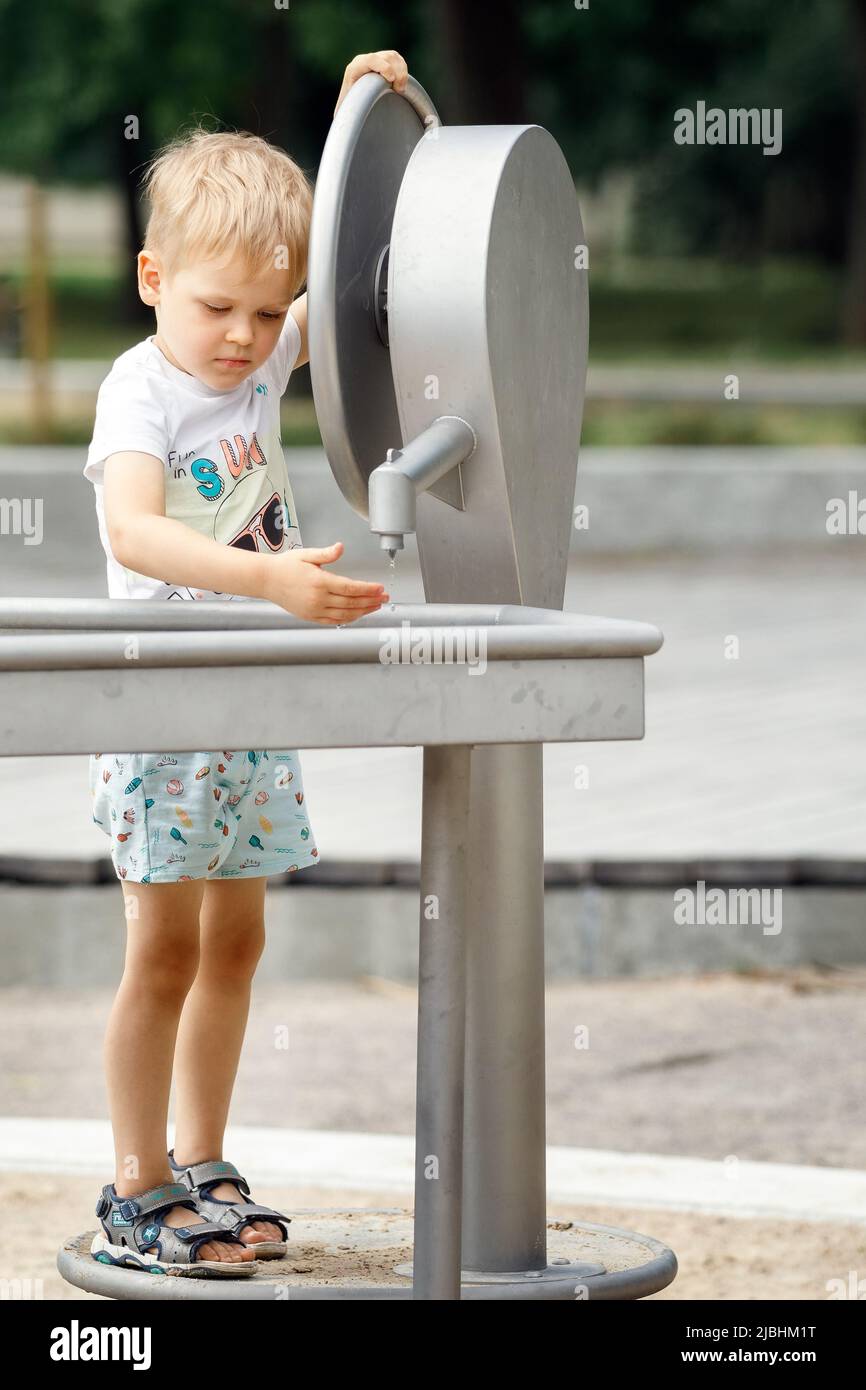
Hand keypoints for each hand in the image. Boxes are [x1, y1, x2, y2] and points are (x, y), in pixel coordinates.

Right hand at [261, 541, 389, 624]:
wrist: (266, 580)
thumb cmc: (285, 566)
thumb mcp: (306, 554)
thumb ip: (326, 554)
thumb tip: (340, 547)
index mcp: (319, 582)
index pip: (350, 588)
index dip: (368, 589)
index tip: (380, 588)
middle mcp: (318, 599)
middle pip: (352, 603)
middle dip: (371, 600)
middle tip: (385, 597)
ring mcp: (314, 610)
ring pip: (345, 614)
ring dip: (364, 611)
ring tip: (376, 606)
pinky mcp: (311, 617)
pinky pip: (334, 621)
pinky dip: (349, 619)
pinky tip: (358, 614)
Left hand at [334, 50, 408, 116]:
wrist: (355, 101)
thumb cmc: (351, 108)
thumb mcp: (348, 110)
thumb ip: (348, 112)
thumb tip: (342, 118)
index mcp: (354, 69)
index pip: (370, 59)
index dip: (383, 67)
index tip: (392, 80)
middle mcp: (364, 60)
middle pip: (385, 57)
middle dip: (396, 72)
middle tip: (399, 91)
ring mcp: (375, 59)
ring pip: (393, 57)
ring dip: (401, 72)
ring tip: (401, 90)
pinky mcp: (385, 60)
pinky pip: (397, 59)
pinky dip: (403, 70)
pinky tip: (402, 84)